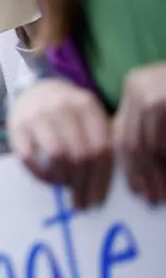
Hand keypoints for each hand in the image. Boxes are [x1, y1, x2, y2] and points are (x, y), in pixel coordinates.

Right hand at [8, 79, 112, 208]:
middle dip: (82, 184)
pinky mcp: (16, 125)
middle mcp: (63, 107)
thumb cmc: (67, 111)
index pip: (101, 148)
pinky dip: (39, 174)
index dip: (101, 178)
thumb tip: (101, 184)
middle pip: (81, 154)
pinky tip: (46, 179)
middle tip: (80, 202)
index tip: (97, 199)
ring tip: (63, 186)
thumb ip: (99, 140)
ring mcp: (38, 115)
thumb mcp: (88, 116)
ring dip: (62, 178)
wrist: (35, 89)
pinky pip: (29, 157)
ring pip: (57, 156)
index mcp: (87, 105)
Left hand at [114, 63, 165, 203]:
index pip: (121, 133)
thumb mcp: (163, 106)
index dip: (128, 166)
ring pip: (153, 146)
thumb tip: (130, 167)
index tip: (136, 190)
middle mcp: (143, 87)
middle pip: (134, 142)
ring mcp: (161, 94)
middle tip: (152, 198)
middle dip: (143, 174)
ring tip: (165, 192)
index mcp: (135, 85)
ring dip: (161, 172)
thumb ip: (146, 127)